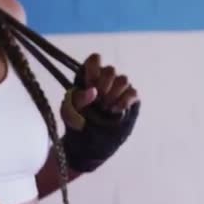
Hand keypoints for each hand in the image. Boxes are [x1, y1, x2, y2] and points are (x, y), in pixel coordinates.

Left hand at [60, 53, 140, 172]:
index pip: (95, 59)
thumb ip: (78, 99)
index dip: (94, 69)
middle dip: (104, 85)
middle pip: (110, 69)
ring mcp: (118, 90)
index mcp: (88, 78)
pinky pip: (133, 92)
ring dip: (114, 94)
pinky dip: (125, 101)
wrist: (87, 144)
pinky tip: (115, 111)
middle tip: (98, 101)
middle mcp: (104, 81)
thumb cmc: (75, 124)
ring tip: (106, 108)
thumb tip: (93, 91)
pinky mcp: (130, 101)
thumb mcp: (69, 112)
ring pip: (123, 79)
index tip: (89, 85)